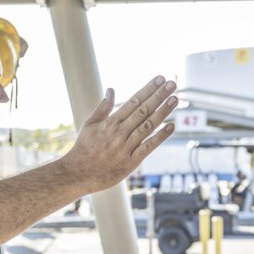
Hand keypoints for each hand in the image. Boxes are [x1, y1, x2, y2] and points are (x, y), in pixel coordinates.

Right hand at [62, 77, 177, 192]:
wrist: (78, 174)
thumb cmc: (84, 148)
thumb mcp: (90, 124)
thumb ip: (103, 107)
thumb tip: (111, 90)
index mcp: (110, 122)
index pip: (133, 101)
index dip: (148, 89)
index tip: (160, 79)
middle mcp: (119, 132)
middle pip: (143, 110)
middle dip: (159, 96)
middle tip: (172, 84)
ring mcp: (126, 147)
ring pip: (147, 126)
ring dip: (163, 112)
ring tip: (175, 99)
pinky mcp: (131, 162)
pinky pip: (148, 147)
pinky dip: (160, 137)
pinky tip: (171, 126)